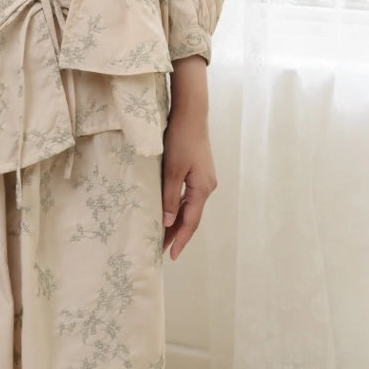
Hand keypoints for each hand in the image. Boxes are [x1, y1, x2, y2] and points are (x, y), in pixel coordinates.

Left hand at [161, 98, 217, 261]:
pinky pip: (188, 196)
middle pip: (191, 216)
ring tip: (162, 235)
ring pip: (189, 206)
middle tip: (161, 249)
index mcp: (202, 189)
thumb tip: (167, 222)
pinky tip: (169, 211)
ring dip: (177, 220)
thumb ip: (169, 196)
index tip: (171, 255)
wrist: (191, 114)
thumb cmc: (181, 139)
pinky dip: (178, 206)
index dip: (180, 239)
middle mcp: (207, 187)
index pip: (190, 221)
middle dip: (177, 233)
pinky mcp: (199, 171)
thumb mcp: (172, 169)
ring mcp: (204, 179)